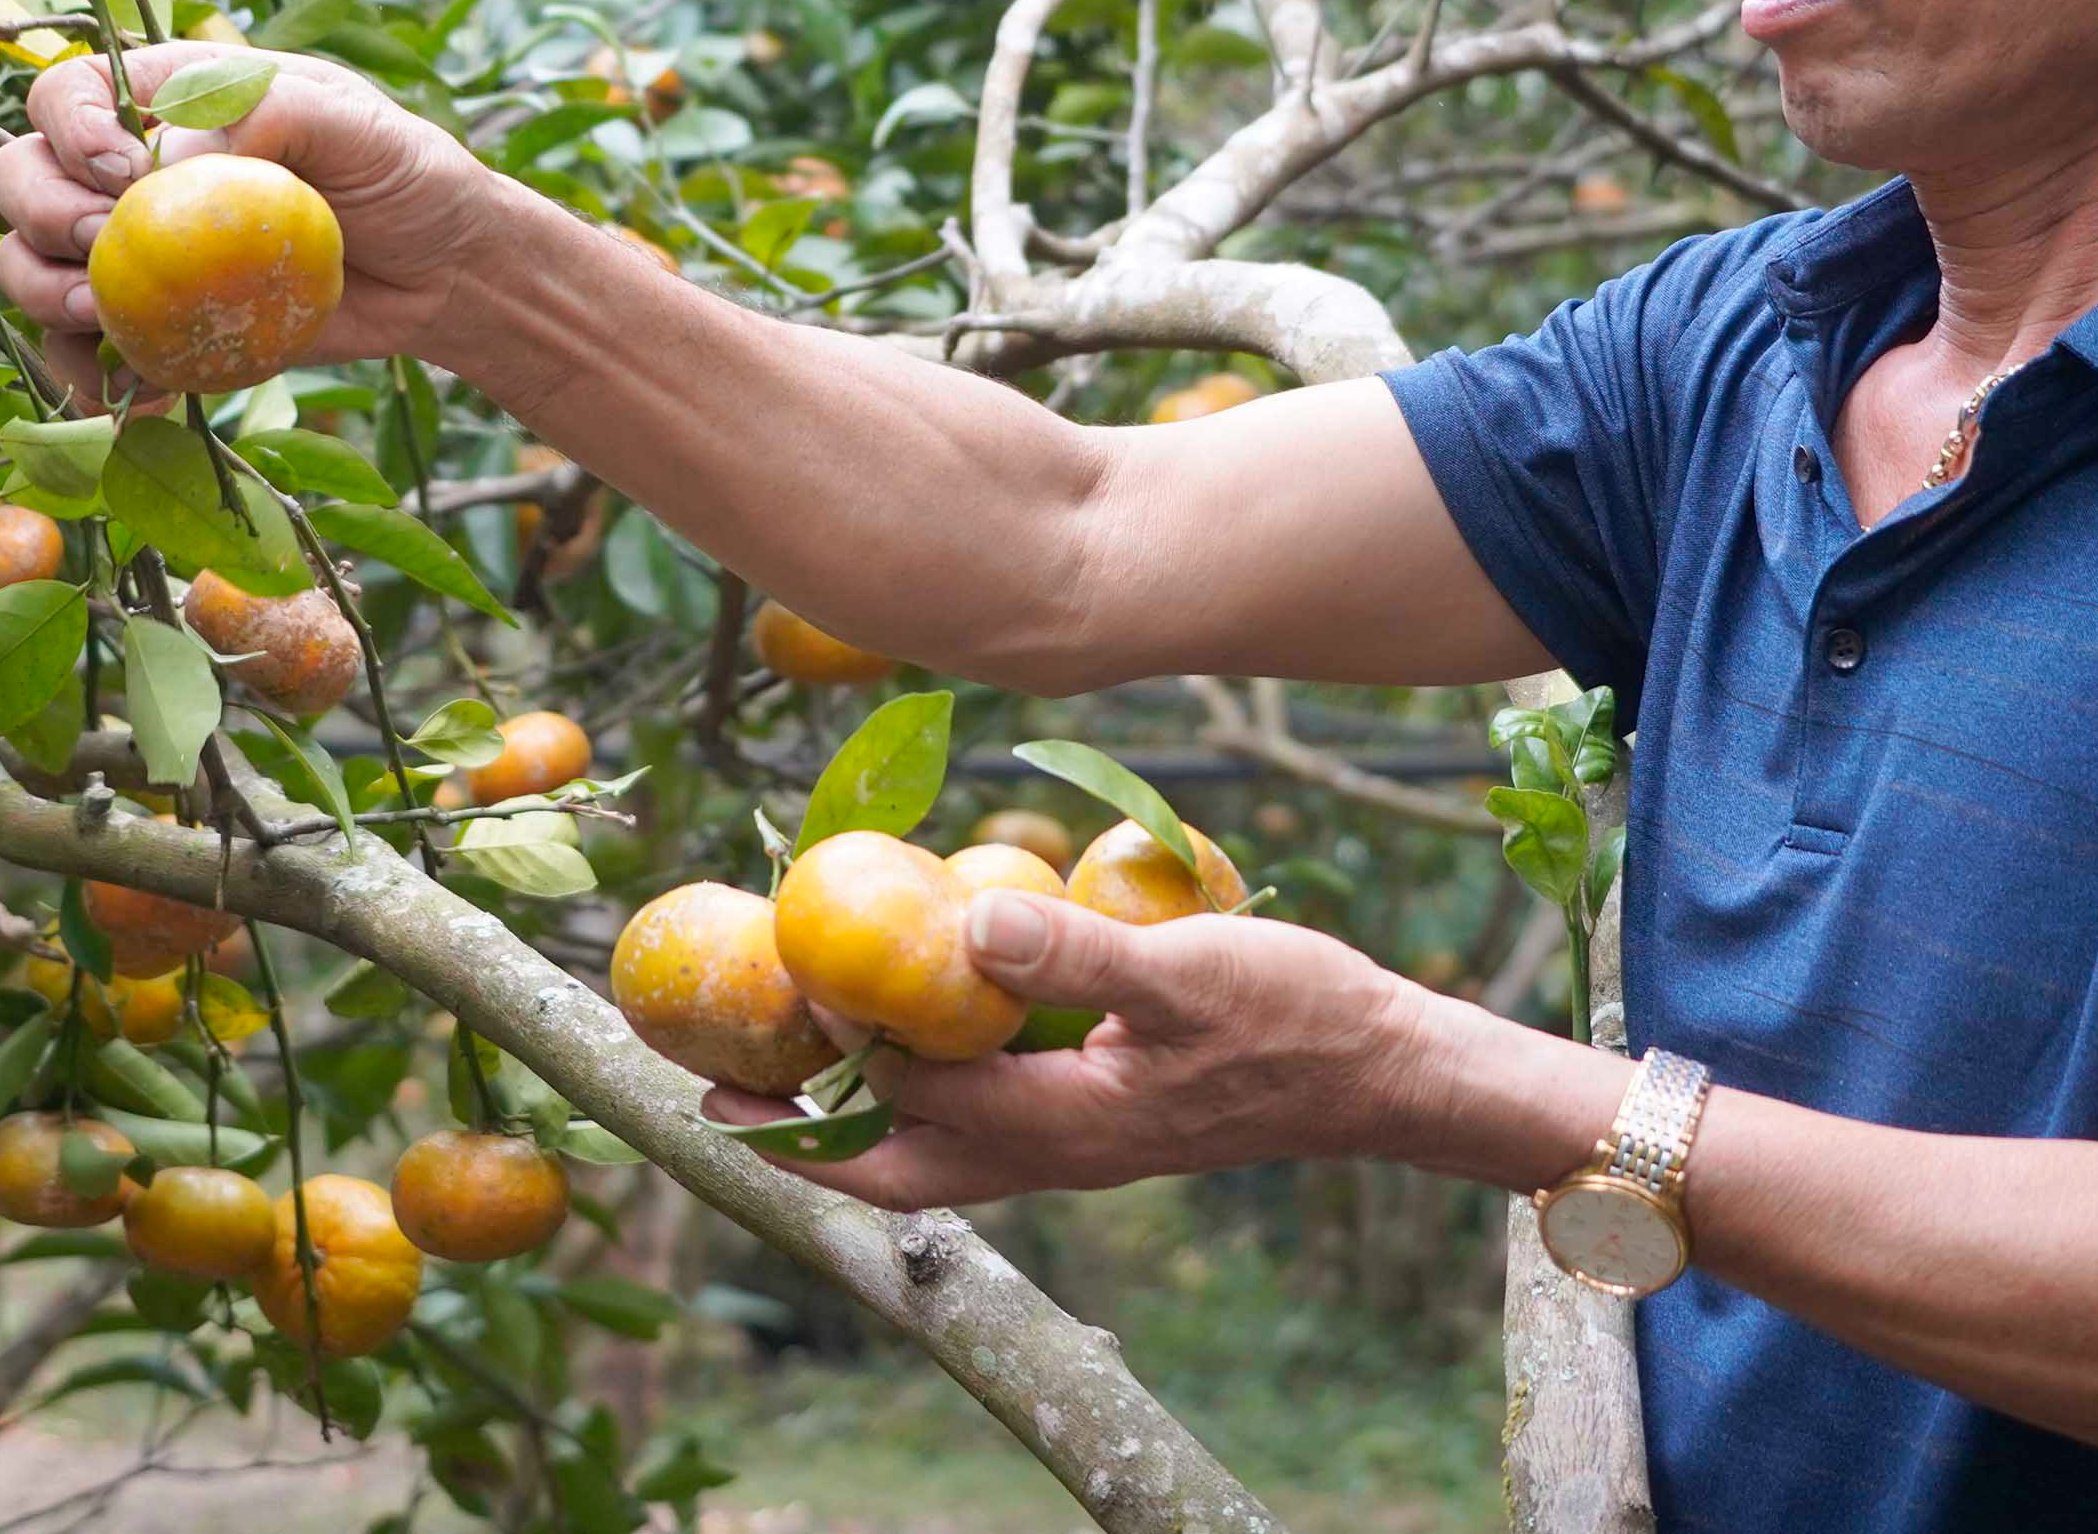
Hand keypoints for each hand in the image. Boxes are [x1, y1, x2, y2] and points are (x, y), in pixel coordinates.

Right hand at [0, 42, 518, 407]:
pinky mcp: (154, 323)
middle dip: (44, 214)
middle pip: (21, 176)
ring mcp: (137, 251)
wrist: (443, 275)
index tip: (123, 171)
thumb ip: (267, 113)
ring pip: (29, 263)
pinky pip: (78, 350)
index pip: (68, 93)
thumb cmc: (406, 176)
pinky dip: (86, 373)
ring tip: (111, 316)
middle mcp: (133, 170)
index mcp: (172, 100)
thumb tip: (163, 151)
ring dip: (47, 293)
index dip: (69, 128)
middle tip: (110, 247)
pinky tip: (137, 389)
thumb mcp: (356, 124)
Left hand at [712, 889, 1433, 1208]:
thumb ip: (1074, 955)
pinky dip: (932, 1092)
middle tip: (713, 1097)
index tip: (768, 982)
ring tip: (793, 1066)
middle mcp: (1052, 1152)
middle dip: (801, 1137)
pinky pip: (987, 1125)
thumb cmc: (1294, 1019)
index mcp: (1055, 1125)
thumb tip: (963, 929)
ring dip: (857, 1119)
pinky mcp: (1105, 1119)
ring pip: (937, 1154)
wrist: (1383, 1071)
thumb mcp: (1185, 973)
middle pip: (894, 1168)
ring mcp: (1079, 1144)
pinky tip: (928, 1030)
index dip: (829, 1045)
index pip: (904, 1093)